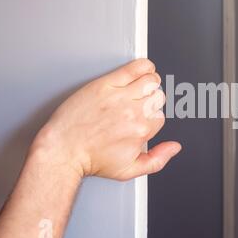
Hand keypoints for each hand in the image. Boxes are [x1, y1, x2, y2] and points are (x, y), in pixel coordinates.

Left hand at [31, 58, 180, 180]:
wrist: (63, 151)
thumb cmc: (91, 160)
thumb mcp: (129, 170)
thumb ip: (158, 160)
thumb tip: (174, 147)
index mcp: (141, 131)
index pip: (160, 116)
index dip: (150, 118)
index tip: (139, 120)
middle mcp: (133, 112)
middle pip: (158, 97)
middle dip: (150, 102)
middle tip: (136, 107)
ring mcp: (119, 96)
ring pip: (151, 80)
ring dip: (149, 84)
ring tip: (138, 90)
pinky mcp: (105, 85)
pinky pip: (135, 68)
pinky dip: (144, 66)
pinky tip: (142, 72)